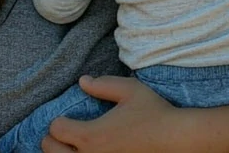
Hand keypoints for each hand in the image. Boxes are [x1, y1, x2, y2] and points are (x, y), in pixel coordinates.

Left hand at [41, 75, 180, 152]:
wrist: (177, 140)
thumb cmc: (154, 113)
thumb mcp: (129, 90)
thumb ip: (102, 85)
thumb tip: (82, 81)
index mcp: (92, 136)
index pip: (55, 130)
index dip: (58, 121)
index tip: (67, 118)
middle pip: (51, 152)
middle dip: (53, 140)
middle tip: (65, 133)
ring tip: (72, 146)